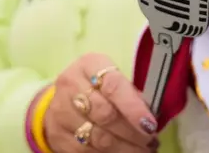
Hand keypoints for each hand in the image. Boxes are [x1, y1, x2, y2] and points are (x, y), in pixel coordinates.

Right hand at [44, 53, 159, 151]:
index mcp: (89, 64)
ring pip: (97, 137)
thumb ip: (131, 94)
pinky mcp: (57, 135)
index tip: (150, 124)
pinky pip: (86, 152)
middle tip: (150, 140)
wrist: (62, 99)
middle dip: (132, 132)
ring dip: (124, 148)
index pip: (113, 86)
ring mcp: (60, 112)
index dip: (134, 108)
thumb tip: (150, 118)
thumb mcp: (113, 78)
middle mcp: (71, 85)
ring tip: (143, 150)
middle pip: (105, 114)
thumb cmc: (97, 86)